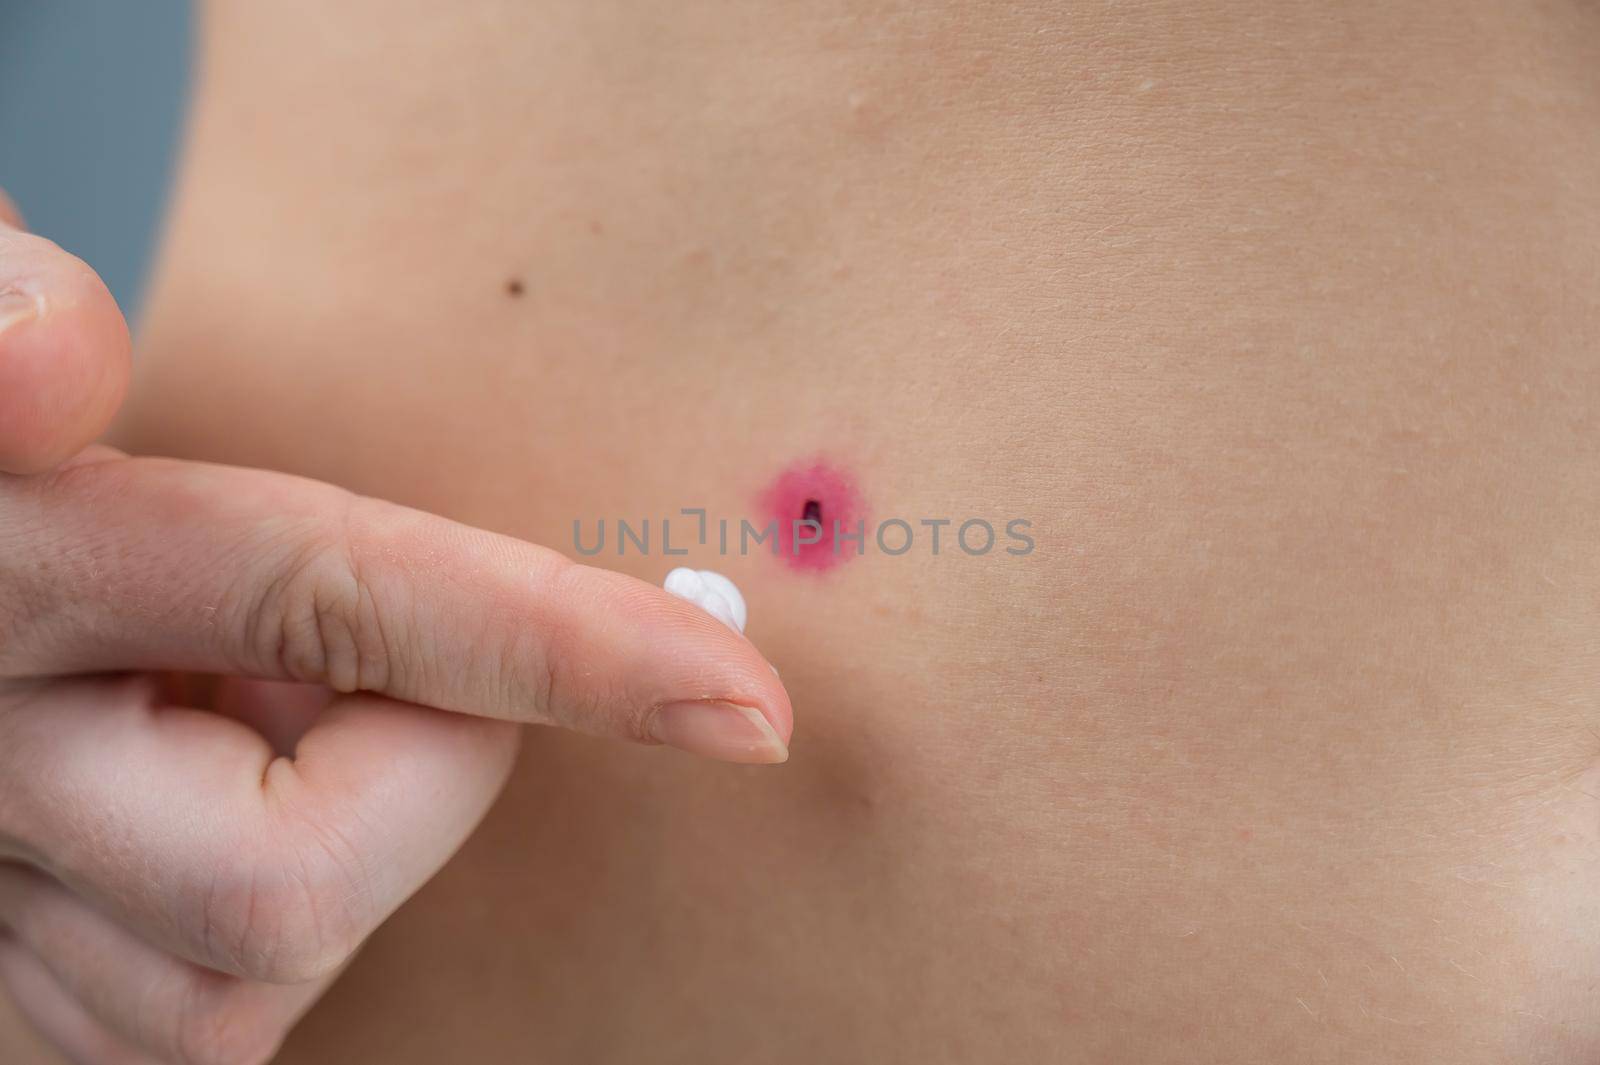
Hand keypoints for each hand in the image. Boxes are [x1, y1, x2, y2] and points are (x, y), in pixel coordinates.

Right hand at [0, 189, 791, 1064]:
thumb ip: (13, 305)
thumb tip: (52, 363)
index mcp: (5, 572)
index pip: (312, 601)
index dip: (549, 643)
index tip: (744, 699)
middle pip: (292, 882)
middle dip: (427, 763)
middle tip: (402, 654)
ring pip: (257, 975)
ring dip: (351, 829)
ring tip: (272, 707)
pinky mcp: (16, 994)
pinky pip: (212, 1013)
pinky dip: (285, 905)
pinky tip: (230, 787)